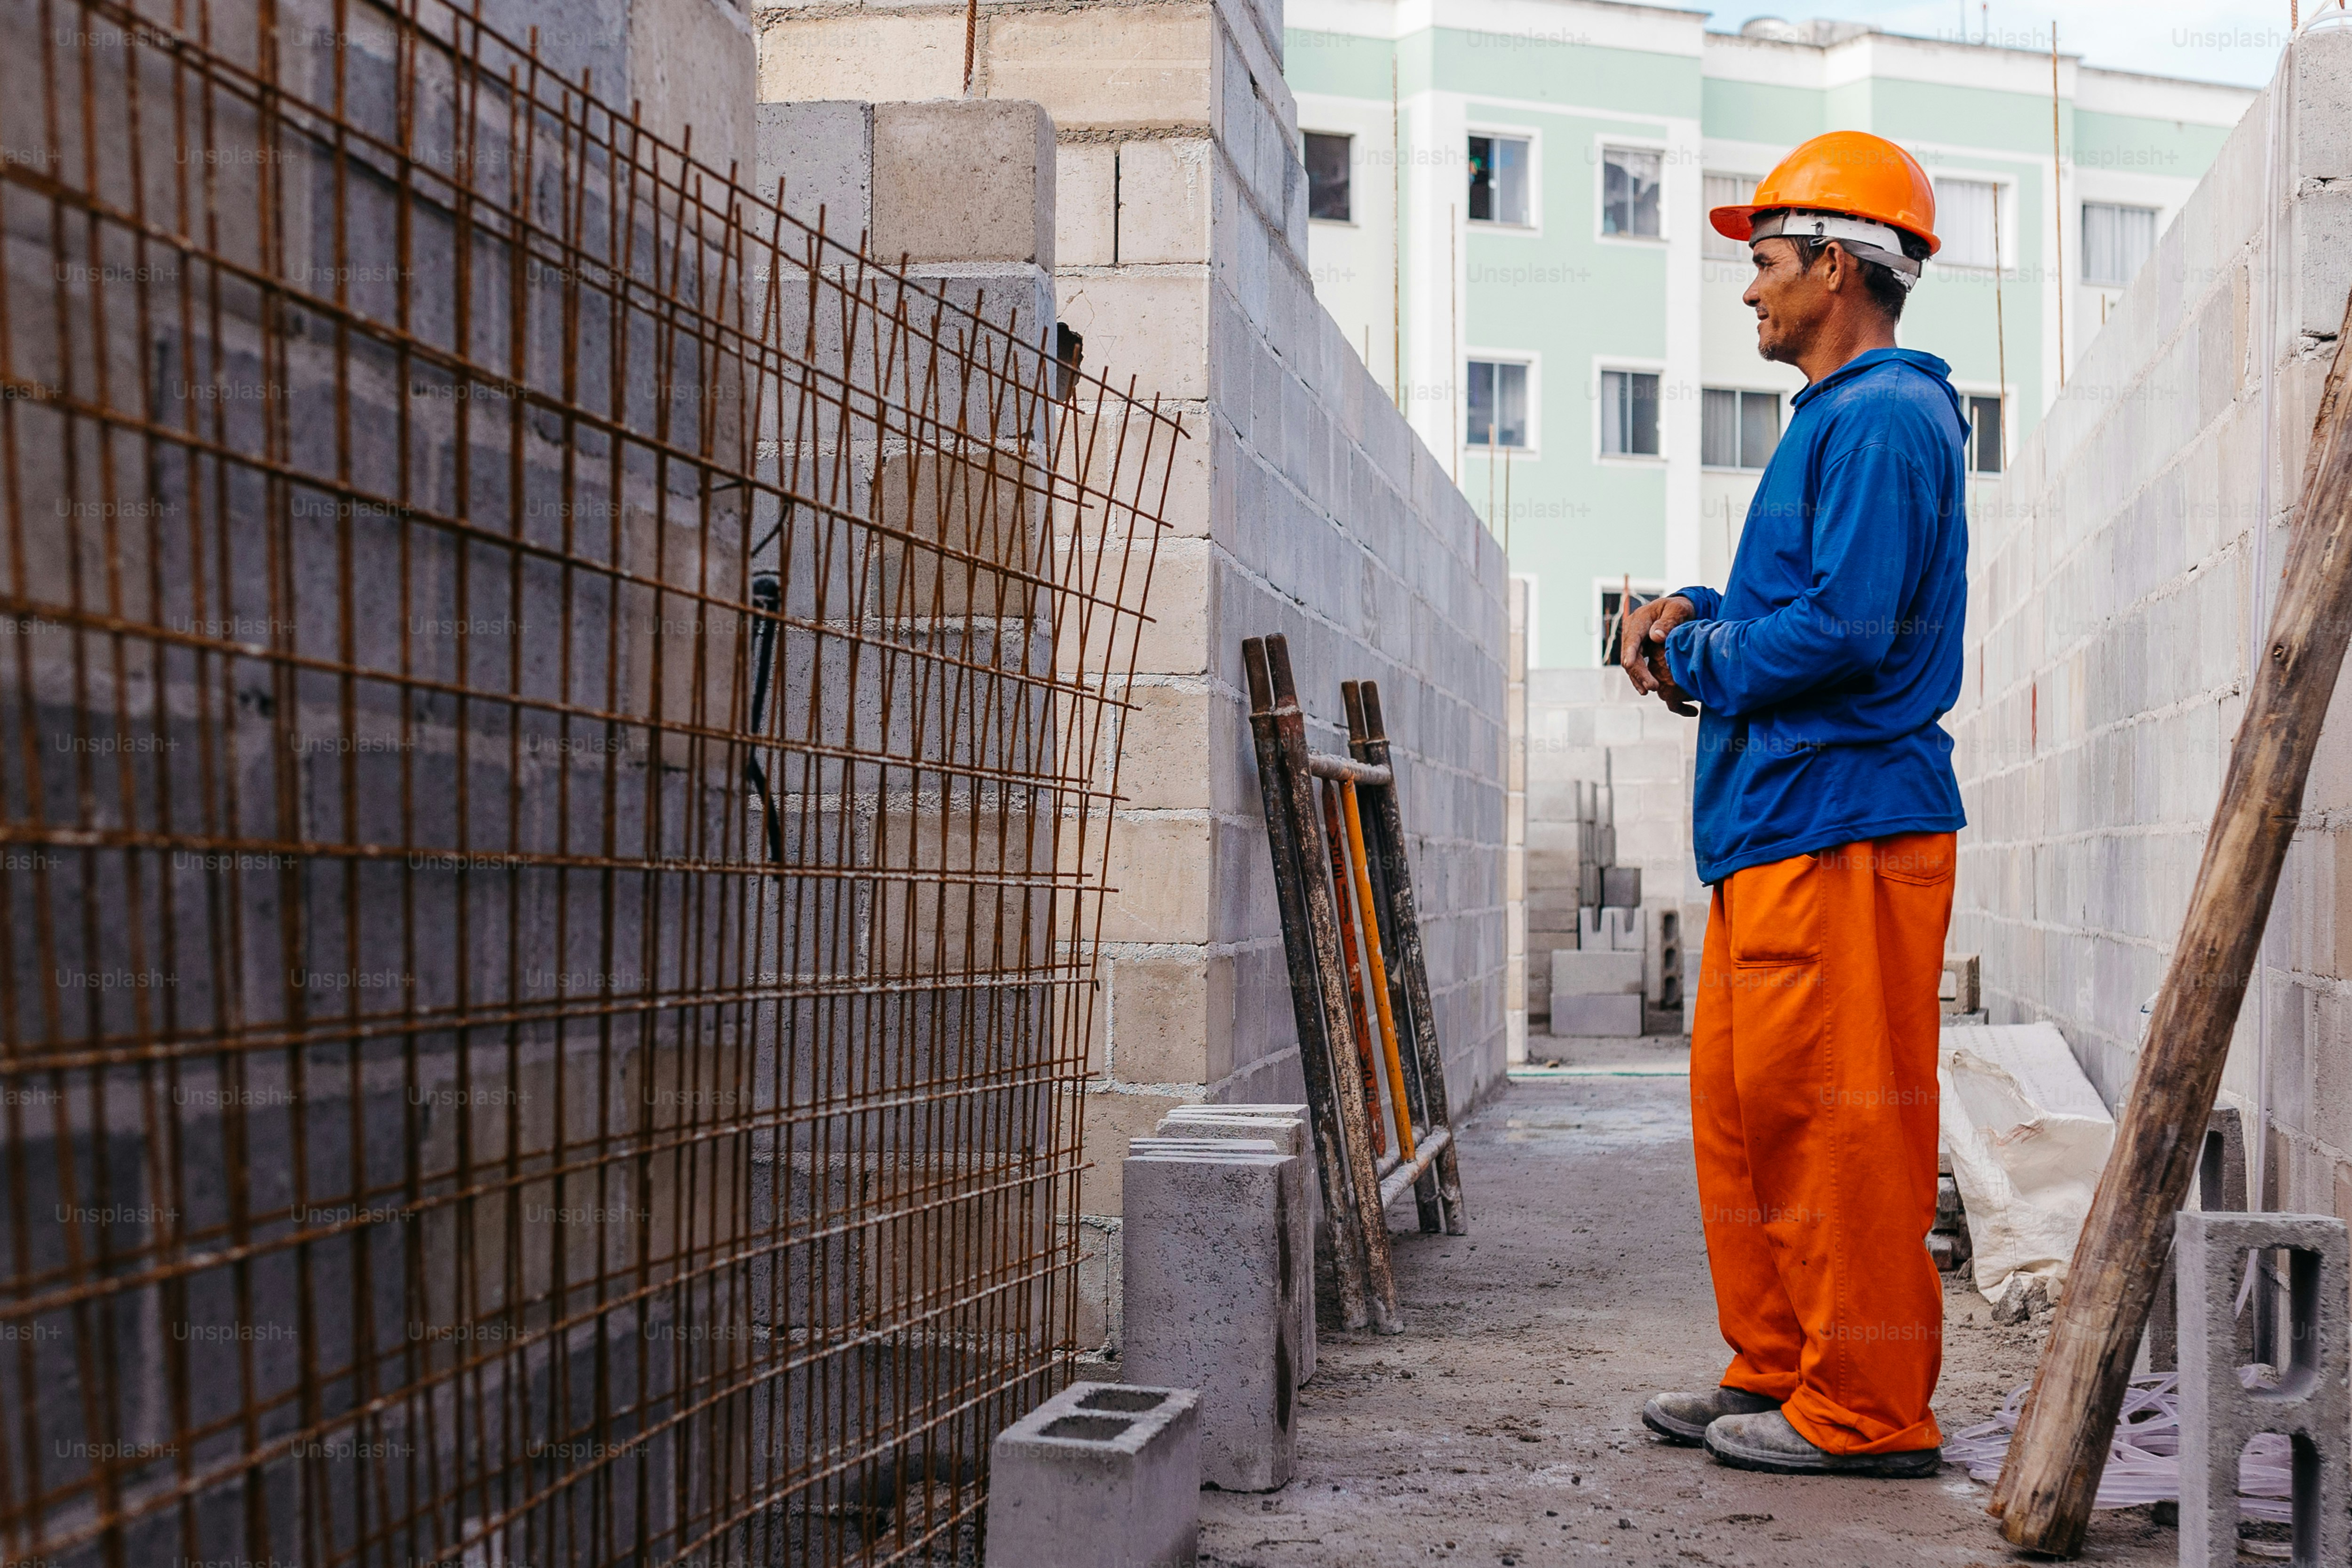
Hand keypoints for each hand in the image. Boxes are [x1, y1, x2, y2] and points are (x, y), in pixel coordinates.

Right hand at [1620, 594, 1697, 712]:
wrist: (1679, 610)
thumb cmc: (1680, 608)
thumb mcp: (1678, 610)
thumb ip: (1668, 621)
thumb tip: (1655, 636)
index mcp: (1639, 620)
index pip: (1632, 638)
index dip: (1629, 652)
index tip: (1629, 665)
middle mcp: (1632, 631)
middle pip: (1630, 654)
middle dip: (1639, 672)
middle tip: (1652, 687)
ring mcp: (1634, 642)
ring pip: (1631, 663)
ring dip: (1638, 678)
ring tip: (1648, 690)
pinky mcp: (1639, 650)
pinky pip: (1636, 666)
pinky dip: (1640, 677)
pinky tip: (1645, 689)